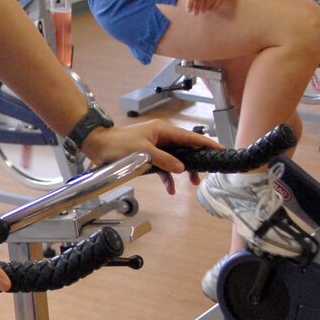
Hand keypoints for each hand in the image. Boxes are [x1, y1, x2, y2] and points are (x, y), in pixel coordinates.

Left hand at [77, 118, 209, 192]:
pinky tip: (170, 189)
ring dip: (184, 171)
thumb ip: (164, 161)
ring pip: (176, 159)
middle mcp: (162, 136)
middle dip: (197, 161)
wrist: (99, 146)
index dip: (207, 143)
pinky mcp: (149, 156)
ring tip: (194, 183)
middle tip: (209, 171)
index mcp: (163, 130)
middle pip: (186, 149)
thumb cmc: (118, 145)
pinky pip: (164, 167)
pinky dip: (168, 177)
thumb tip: (182, 168)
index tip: (221, 149)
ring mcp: (156, 146)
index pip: (190, 137)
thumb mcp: (143, 153)